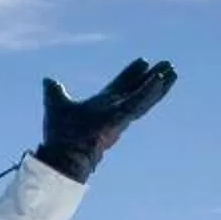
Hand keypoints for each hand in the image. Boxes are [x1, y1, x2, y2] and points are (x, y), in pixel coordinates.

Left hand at [33, 58, 176, 182]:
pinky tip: (160, 79)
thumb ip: (54, 92)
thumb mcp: (56, 106)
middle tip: (168, 65)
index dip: (131, 74)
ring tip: (173, 70)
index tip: (143, 62)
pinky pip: (138, 104)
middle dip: (152, 78)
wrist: (61, 157)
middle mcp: (114, 110)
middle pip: (137, 90)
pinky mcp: (121, 120)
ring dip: (158, 85)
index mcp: (102, 105)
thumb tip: (48, 80)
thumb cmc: (60, 137)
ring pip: (144, 98)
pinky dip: (149, 92)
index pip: (120, 86)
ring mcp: (119, 116)